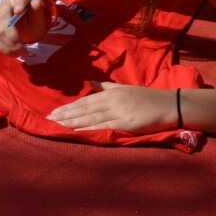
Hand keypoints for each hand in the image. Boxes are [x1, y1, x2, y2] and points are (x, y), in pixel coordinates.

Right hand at [0, 0, 51, 54]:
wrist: (25, 22)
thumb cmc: (32, 18)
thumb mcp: (39, 16)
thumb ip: (38, 10)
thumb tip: (36, 2)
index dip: (18, 4)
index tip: (19, 11)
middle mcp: (4, 4)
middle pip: (3, 19)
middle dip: (12, 37)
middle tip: (24, 49)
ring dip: (8, 46)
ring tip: (20, 53)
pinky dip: (3, 48)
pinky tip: (12, 53)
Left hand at [47, 82, 173, 132]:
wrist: (168, 105)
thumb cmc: (147, 98)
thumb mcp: (124, 89)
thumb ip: (106, 87)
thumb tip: (90, 82)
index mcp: (110, 93)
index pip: (85, 101)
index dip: (68, 107)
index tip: (54, 112)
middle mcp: (111, 101)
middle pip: (83, 109)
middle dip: (65, 114)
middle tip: (48, 119)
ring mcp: (117, 112)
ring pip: (90, 117)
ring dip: (72, 122)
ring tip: (57, 125)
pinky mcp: (124, 123)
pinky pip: (103, 127)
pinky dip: (88, 129)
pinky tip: (77, 132)